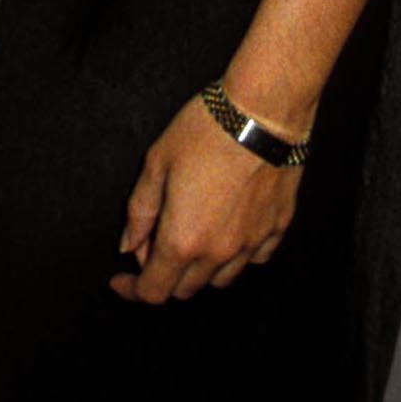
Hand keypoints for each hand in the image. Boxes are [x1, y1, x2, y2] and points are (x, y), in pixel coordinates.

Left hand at [109, 95, 302, 304]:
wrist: (263, 110)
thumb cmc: (205, 130)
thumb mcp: (157, 162)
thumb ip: (140, 211)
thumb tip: (129, 246)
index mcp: (183, 239)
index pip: (154, 291)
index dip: (133, 290)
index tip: (122, 278)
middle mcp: (218, 253)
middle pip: (186, 289)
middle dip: (165, 273)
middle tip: (156, 238)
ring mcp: (252, 244)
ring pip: (221, 280)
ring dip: (200, 269)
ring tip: (194, 232)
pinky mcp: (277, 228)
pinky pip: (254, 259)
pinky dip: (237, 255)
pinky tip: (229, 229)